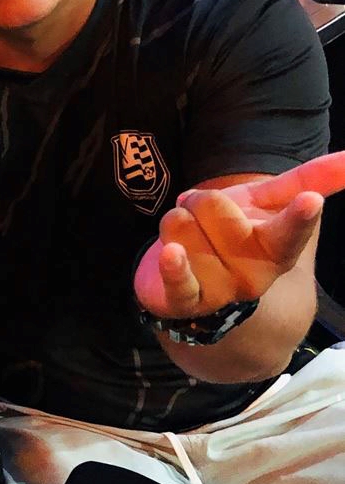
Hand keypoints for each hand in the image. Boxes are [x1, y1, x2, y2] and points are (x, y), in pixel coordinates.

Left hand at [134, 151, 344, 318]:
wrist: (186, 272)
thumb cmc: (230, 231)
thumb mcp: (267, 203)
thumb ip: (309, 180)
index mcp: (278, 249)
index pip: (290, 230)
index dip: (298, 216)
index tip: (310, 200)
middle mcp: (253, 276)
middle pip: (215, 206)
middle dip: (198, 201)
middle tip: (202, 216)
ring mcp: (219, 291)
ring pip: (183, 226)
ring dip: (175, 223)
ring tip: (185, 238)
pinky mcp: (184, 302)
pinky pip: (178, 280)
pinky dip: (173, 266)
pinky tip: (173, 254)